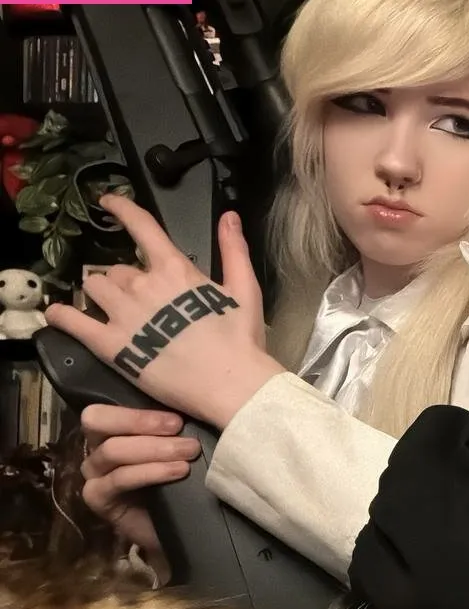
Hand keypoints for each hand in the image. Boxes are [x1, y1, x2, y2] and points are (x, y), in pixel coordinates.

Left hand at [46, 195, 285, 429]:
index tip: (107, 202)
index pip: (141, 227)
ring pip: (94, 286)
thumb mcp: (245, 289)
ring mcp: (123, 314)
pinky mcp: (110, 345)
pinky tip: (59, 314)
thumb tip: (229, 216)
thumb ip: (234, 250)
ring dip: (101, 293)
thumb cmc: (240, 338)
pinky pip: (72, 321)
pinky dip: (62, 315)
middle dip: (125, 279)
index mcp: (174, 269)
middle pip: (117, 269)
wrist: (230, 383)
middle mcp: (143, 284)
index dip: (122, 209)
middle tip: (140, 300)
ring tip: (111, 308)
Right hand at [79, 404, 200, 585]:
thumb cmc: (183, 477)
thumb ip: (174, 424)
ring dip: (155, 448)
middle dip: (141, 422)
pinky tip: (178, 472)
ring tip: (189, 452)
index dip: (138, 410)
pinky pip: (119, 479)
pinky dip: (150, 472)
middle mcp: (97, 447)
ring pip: (113, 450)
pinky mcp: (97, 498)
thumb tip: (192, 400)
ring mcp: (95, 474)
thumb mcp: (179, 444)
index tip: (177, 419)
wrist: (183, 524)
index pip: (106, 408)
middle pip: (98, 421)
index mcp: (113, 428)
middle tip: (179, 428)